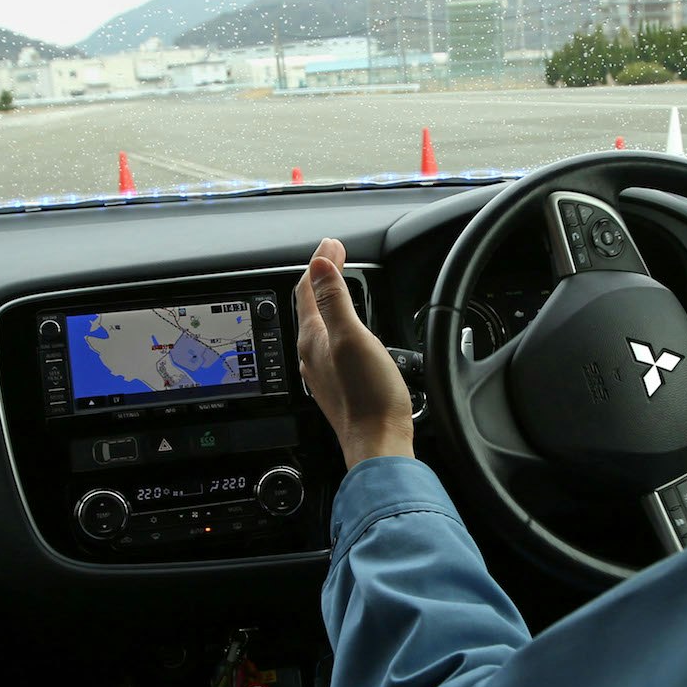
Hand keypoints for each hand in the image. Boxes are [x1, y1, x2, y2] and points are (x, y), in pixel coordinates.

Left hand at [295, 238, 413, 467]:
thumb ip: (333, 300)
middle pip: (311, 304)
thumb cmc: (368, 395)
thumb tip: (318, 265)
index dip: (320, 262)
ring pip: (320, 324)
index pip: (308, 289)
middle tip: (336, 254)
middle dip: (323, 276)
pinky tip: (347, 327)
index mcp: (312, 338)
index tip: (333, 243)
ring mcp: (323, 370)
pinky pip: (330, 342)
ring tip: (339, 281)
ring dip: (329, 298)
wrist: (378, 443)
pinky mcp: (338, 383)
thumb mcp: (352, 337)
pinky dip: (337, 322)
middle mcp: (311, 354)